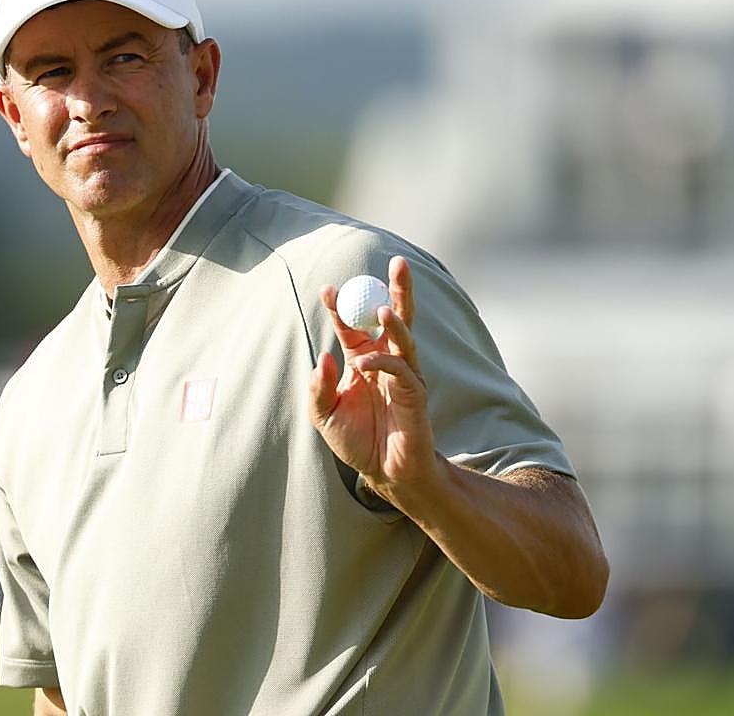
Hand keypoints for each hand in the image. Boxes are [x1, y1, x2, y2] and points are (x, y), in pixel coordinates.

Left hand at [308, 256, 436, 492]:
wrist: (384, 472)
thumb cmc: (356, 441)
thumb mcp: (323, 415)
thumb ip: (318, 387)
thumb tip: (323, 356)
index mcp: (362, 359)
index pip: (353, 325)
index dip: (342, 306)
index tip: (328, 288)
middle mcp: (385, 360)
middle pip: (394, 316)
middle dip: (398, 288)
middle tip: (397, 261)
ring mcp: (403, 374)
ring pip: (405, 336)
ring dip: (394, 321)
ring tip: (382, 309)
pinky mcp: (415, 392)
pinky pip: (400, 368)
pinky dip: (381, 362)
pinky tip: (363, 365)